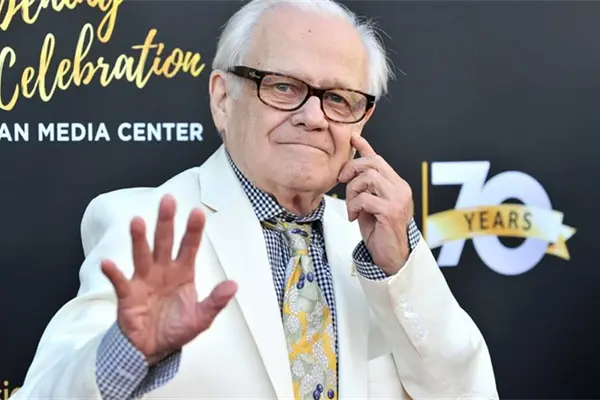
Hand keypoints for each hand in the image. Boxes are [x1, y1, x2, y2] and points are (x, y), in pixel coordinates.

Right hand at [101, 195, 237, 364]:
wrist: (152, 348)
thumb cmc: (176, 329)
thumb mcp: (201, 318)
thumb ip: (216, 301)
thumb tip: (233, 285)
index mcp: (183, 273)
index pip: (189, 246)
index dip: (194, 230)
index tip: (198, 212)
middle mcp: (163, 270)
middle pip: (164, 241)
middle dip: (166, 221)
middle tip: (168, 201)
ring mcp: (144, 280)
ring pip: (142, 255)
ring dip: (139, 239)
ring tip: (138, 222)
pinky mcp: (128, 295)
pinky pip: (120, 282)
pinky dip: (113, 273)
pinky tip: (108, 263)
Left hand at [338, 135, 413, 274]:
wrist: (391, 256)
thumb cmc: (379, 231)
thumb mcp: (369, 204)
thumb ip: (364, 188)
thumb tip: (349, 172)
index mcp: (396, 185)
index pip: (379, 159)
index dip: (365, 147)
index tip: (352, 137)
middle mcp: (400, 188)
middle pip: (373, 163)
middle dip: (352, 169)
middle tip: (342, 181)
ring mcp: (398, 199)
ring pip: (368, 178)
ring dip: (352, 191)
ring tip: (352, 207)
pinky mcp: (391, 212)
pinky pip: (365, 199)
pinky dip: (354, 206)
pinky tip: (355, 217)